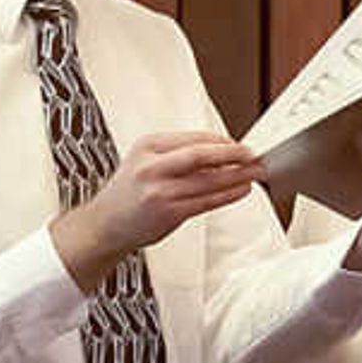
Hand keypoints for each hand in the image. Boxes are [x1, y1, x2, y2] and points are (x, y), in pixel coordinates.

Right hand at [57, 131, 261, 276]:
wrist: (106, 224)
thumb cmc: (130, 193)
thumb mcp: (145, 161)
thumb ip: (177, 154)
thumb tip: (222, 151)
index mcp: (147, 146)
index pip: (193, 139)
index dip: (223, 142)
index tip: (240, 145)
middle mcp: (152, 166)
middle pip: (202, 155)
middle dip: (234, 154)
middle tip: (254, 156)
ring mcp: (161, 190)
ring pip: (210, 180)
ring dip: (239, 175)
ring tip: (256, 173)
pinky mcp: (170, 212)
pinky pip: (208, 201)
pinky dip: (230, 194)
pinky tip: (242, 190)